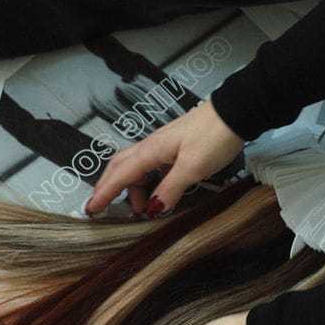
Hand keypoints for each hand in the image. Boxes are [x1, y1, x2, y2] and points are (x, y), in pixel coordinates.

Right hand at [86, 99, 243, 216]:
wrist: (234, 113)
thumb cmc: (214, 138)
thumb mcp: (193, 167)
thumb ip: (171, 188)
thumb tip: (152, 209)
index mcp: (150, 151)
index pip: (120, 175)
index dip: (104, 193)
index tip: (90, 210)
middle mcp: (151, 147)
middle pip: (120, 167)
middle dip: (110, 188)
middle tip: (106, 209)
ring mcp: (162, 146)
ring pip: (136, 168)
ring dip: (133, 188)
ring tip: (142, 210)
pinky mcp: (174, 147)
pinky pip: (151, 167)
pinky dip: (147, 182)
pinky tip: (156, 193)